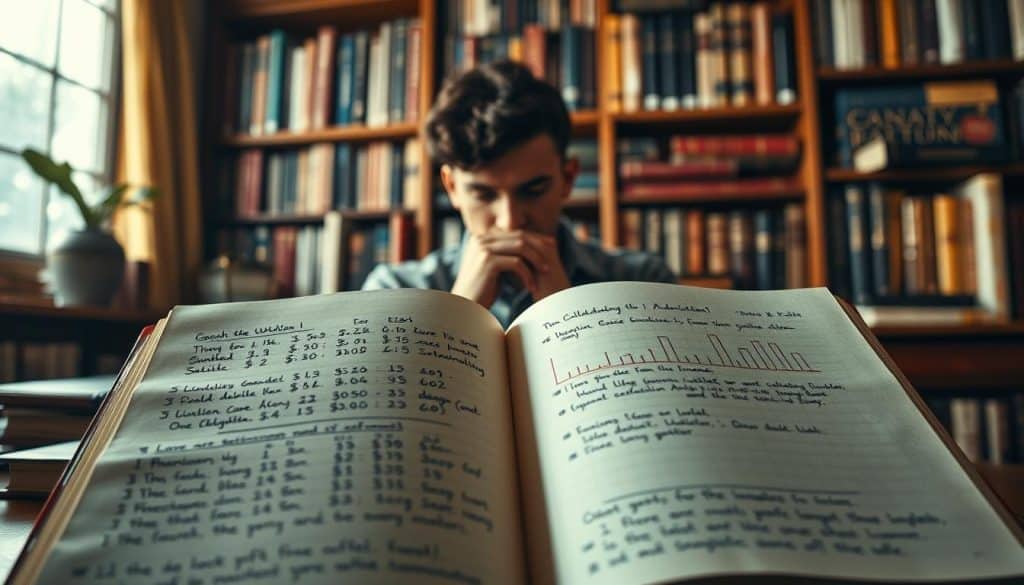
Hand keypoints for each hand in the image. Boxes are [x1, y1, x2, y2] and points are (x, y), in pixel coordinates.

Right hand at [451, 230, 567, 307]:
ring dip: (536, 260)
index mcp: (483, 238)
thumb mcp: (495, 269)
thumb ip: (507, 256)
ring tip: (546, 272)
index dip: (535, 240)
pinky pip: (516, 263)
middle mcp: (482, 239)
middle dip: (539, 248)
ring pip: (520, 247)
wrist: (464, 307)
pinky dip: (527, 274)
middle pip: (519, 237)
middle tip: (552, 259)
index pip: (515, 233)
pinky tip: (532, 287)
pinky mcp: (488, 261)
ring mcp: (484, 248)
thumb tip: (530, 250)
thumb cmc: (482, 291)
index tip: (550, 248)